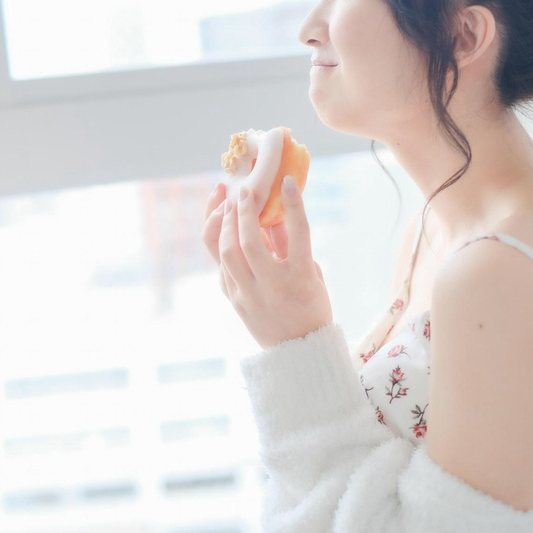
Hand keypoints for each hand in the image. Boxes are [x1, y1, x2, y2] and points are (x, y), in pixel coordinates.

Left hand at [202, 178, 332, 349]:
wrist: (297, 351)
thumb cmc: (310, 306)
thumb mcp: (311, 273)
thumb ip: (290, 243)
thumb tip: (271, 211)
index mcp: (300, 277)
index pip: (298, 232)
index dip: (293, 203)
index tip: (286, 181)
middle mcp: (272, 286)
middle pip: (249, 240)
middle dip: (243, 209)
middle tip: (244, 189)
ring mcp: (248, 294)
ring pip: (226, 252)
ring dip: (224, 222)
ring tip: (227, 203)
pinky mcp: (233, 299)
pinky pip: (222, 266)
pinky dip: (221, 243)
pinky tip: (224, 226)